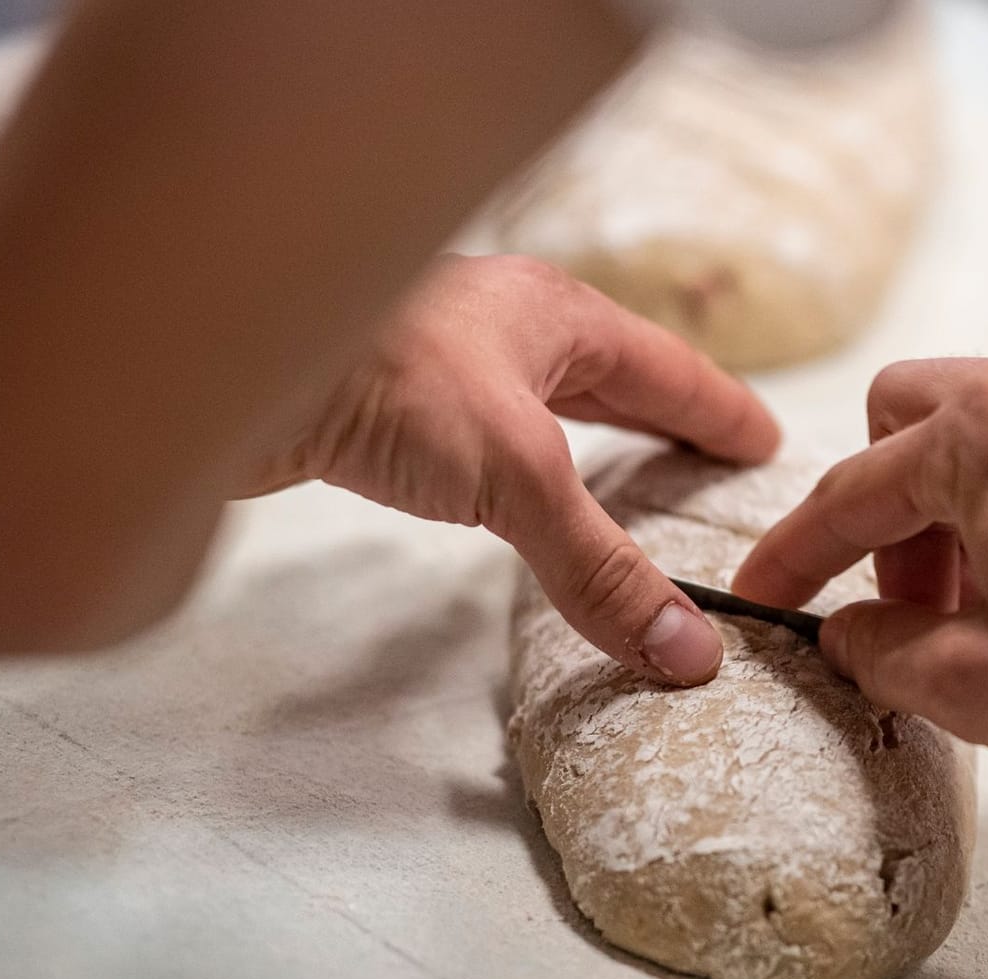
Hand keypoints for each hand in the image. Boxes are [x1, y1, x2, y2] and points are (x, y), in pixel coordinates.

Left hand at [247, 253, 779, 684]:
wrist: (221, 360)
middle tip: (711, 460)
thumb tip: (687, 653)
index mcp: (556, 315)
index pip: (668, 371)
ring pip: (542, 403)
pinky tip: (511, 493)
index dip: (720, 412)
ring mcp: (442, 360)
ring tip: (626, 481)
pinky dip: (522, 467)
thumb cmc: (381, 377)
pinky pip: (484, 435)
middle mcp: (504, 326)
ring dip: (589, 440)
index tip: (765, 442)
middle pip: (609, 376)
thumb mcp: (518, 474)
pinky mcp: (385, 402)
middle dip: (662, 418)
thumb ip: (600, 568)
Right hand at [733, 352, 987, 788]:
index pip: (852, 491)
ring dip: (968, 505)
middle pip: (915, 415)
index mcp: (985, 434)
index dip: (796, 553)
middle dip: (891, 508)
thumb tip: (853, 631)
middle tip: (913, 604)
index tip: (767, 593)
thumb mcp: (978, 688)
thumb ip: (883, 648)